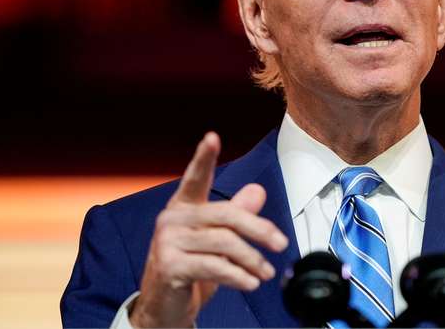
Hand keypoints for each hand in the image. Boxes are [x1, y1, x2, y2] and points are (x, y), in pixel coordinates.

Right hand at [129, 132, 288, 327]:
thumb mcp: (217, 241)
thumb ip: (236, 214)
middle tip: (281, 244)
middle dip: (260, 229)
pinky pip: (214, 266)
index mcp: (184, 206)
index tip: (212, 137)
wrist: (163, 308)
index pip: (196, 177)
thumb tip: (257, 191)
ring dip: (252, 259)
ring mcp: (168, 242)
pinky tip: (250, 282)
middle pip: (227, 214)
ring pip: (224, 242)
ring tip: (266, 272)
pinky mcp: (169, 266)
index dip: (204, 157)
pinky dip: (237, 275)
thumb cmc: (191, 269)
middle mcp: (173, 218)